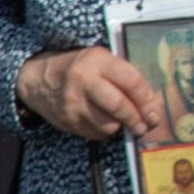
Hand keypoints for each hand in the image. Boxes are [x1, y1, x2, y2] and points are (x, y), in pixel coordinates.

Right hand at [17, 48, 163, 141]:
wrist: (37, 78)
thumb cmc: (80, 67)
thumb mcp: (101, 60)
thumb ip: (124, 75)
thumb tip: (153, 102)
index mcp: (97, 61)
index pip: (131, 82)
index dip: (147, 100)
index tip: (155, 112)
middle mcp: (83, 80)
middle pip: (118, 106)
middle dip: (137, 119)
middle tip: (146, 126)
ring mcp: (73, 103)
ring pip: (108, 124)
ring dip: (121, 127)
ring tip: (126, 123)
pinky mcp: (67, 121)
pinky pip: (95, 133)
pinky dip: (106, 132)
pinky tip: (105, 123)